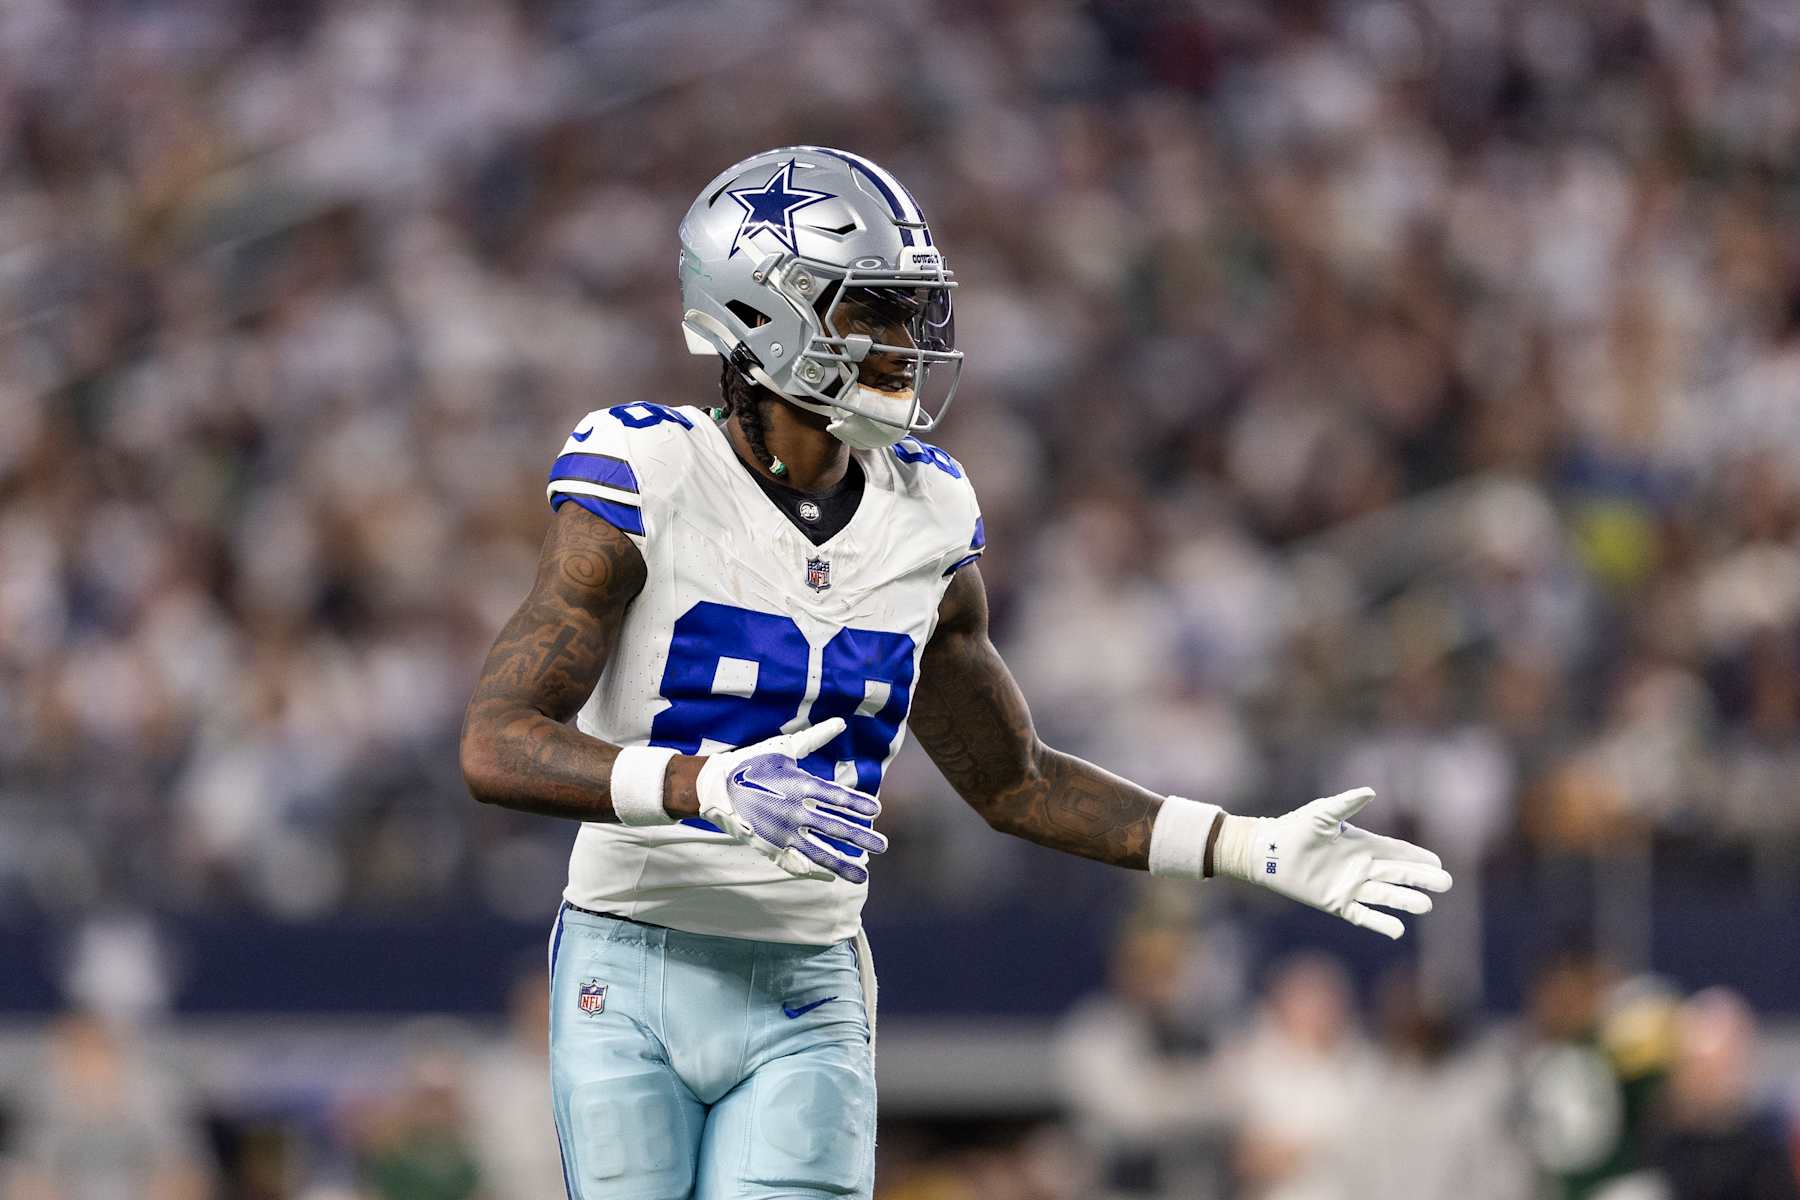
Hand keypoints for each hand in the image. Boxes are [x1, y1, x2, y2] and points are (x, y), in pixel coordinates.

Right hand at [694, 719, 887, 883]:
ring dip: (843, 864)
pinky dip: (815, 872)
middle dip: (861, 837)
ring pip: (818, 853)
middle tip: (884, 846)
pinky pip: (797, 864)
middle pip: (834, 827)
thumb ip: (816, 738)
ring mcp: (782, 832)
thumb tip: (841, 721)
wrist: (715, 787)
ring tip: (864, 876)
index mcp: (799, 784)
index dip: (857, 804)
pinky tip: (831, 876)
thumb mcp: (784, 748)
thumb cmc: (753, 763)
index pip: (836, 796)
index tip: (877, 811)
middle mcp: (793, 811)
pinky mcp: (770, 846)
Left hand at [1217, 788, 1451, 938]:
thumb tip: (1371, 791)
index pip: (1397, 852)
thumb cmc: (1295, 828)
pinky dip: (1380, 923)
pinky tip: (1398, 930)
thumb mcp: (1322, 813)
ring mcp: (1351, 886)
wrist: (1270, 851)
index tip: (1438, 863)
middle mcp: (1361, 867)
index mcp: (1362, 844)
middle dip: (1422, 879)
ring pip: (1386, 895)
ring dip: (1406, 901)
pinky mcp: (1337, 903)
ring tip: (1426, 906)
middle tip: (1446, 884)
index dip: (1417, 857)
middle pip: (1398, 874)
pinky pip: (1364, 915)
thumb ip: (1347, 803)